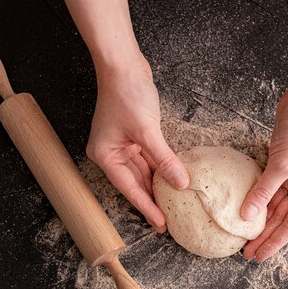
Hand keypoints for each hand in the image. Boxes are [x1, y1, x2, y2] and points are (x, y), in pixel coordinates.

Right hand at [86, 55, 188, 232]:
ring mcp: (122, 146)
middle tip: (169, 223)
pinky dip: (160, 170)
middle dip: (153, 201)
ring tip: (172, 207)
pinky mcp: (133, 137)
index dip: (147, 207)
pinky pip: (149, 160)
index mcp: (106, 156)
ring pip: (144, 173)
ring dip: (158, 187)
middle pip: (135, 183)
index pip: (130, 188)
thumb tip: (182, 183)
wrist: (123, 64)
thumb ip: (165, 160)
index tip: (161, 224)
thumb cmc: (127, 93)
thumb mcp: (148, 131)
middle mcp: (111, 154)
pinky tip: (172, 182)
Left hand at [241, 86, 287, 261]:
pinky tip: (244, 214)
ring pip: (273, 207)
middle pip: (281, 219)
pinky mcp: (282, 169)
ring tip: (242, 238)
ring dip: (259, 221)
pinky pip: (268, 191)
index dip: (274, 242)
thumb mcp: (282, 165)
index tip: (259, 256)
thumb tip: (246, 216)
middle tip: (245, 253)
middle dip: (264, 235)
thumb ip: (264, 192)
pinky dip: (257, 202)